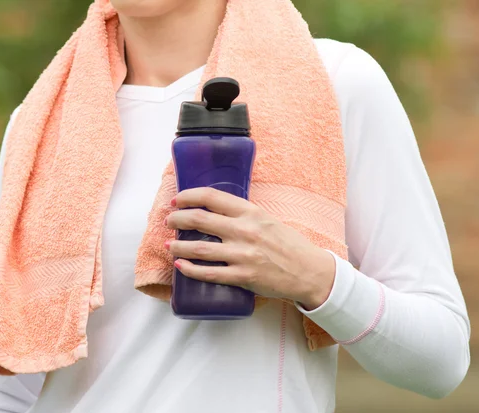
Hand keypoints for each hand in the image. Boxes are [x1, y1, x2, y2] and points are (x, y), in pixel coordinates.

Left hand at [164, 187, 335, 309]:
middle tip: (168, 222)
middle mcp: (244, 230)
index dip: (187, 197)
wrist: (309, 271)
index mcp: (250, 212)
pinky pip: (209, 274)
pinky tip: (180, 266)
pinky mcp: (243, 276)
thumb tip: (214, 211)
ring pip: (199, 248)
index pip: (211, 197)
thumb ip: (243, 215)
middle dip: (177, 219)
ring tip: (169, 245)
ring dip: (178, 246)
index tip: (176, 201)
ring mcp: (243, 255)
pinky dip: (190, 269)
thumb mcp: (267, 220)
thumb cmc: (288, 244)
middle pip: (199, 219)